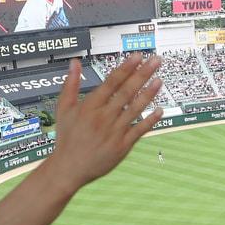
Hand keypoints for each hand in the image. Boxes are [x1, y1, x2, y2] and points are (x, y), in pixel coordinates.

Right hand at [47, 55, 164, 187]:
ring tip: (160, 80)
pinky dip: (150, 120)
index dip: (127, 68)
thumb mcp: (64, 108)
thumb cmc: (67, 137)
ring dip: (149, 93)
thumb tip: (75, 62)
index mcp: (90, 106)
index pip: (112, 82)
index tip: (138, 56)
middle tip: (156, 61)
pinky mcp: (122, 146)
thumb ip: (71, 84)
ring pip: (136, 109)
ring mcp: (114, 131)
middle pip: (127, 91)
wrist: (68, 168)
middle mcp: (104, 116)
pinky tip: (160, 110)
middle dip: (143, 74)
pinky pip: (139, 130)